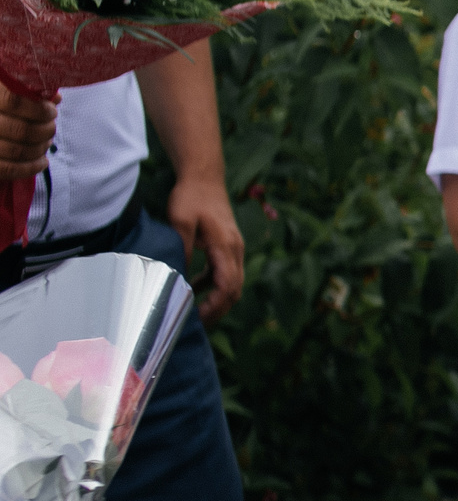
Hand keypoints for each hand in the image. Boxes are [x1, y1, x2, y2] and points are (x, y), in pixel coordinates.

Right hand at [0, 89, 54, 181]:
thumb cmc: (4, 108)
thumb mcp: (11, 93)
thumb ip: (30, 93)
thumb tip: (55, 97)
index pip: (14, 102)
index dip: (39, 109)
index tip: (51, 111)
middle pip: (20, 130)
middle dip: (45, 130)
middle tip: (51, 127)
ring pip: (17, 151)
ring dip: (40, 148)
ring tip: (47, 142)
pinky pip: (8, 169)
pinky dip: (31, 167)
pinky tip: (43, 161)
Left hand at [165, 173, 244, 319]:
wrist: (204, 177)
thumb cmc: (191, 197)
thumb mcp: (180, 222)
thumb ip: (182, 250)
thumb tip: (178, 277)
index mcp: (226, 246)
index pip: (227, 285)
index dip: (215, 305)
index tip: (197, 317)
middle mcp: (235, 250)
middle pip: (234, 289)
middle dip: (218, 309)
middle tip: (196, 323)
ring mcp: (234, 248)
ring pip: (231, 283)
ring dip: (216, 299)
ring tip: (194, 312)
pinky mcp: (227, 246)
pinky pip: (224, 272)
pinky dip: (212, 285)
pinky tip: (194, 288)